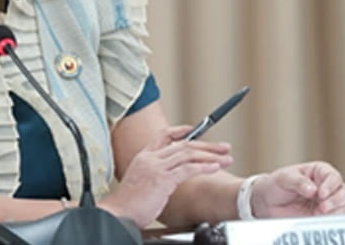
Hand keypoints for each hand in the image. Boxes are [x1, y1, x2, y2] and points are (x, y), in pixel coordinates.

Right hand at [100, 125, 233, 227]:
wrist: (118, 214)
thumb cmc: (128, 204)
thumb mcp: (139, 182)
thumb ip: (154, 174)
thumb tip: (169, 178)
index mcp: (144, 157)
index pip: (164, 135)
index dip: (181, 131)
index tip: (194, 130)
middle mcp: (151, 158)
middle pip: (184, 144)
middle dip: (207, 145)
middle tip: (224, 147)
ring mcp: (156, 168)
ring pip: (188, 154)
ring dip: (211, 156)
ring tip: (226, 159)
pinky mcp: (162, 180)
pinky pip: (188, 169)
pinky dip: (203, 167)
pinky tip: (214, 168)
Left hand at [250, 161, 344, 217]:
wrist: (266, 203)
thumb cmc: (275, 185)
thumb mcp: (284, 178)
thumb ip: (298, 182)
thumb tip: (313, 190)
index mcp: (318, 171)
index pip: (333, 176)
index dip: (330, 185)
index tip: (320, 193)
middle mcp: (326, 186)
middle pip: (344, 191)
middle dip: (336, 200)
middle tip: (322, 207)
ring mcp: (326, 202)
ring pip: (342, 206)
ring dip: (334, 211)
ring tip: (318, 213)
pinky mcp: (323, 216)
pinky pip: (334, 219)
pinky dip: (330, 220)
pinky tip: (319, 219)